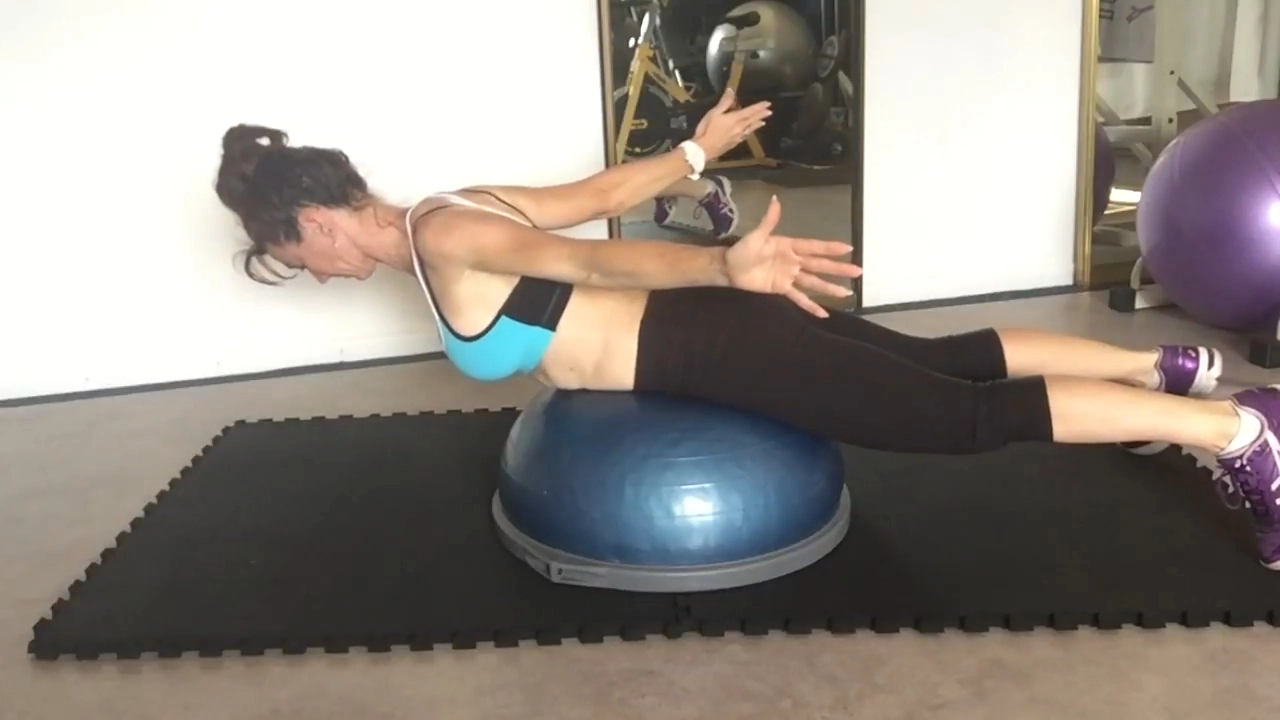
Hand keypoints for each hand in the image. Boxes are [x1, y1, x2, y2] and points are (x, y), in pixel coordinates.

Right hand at [691, 88, 771, 159]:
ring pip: (751, 129)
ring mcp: (738, 137)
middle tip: (770, 111)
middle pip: (752, 120)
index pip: (750, 111)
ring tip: (763, 121)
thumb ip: (724, 102)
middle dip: (761, 115)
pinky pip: (746, 136)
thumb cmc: (707, 130)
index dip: (759, 107)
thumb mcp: (714, 113)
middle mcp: (739, 128)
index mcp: (735, 119)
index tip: (768, 103)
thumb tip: (731, 90)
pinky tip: (750, 132)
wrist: (703, 150)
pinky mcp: (734, 143)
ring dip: (757, 124)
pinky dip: (750, 132)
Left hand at [723, 196, 861, 316]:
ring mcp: (789, 276)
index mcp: (789, 246)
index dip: (830, 248)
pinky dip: (811, 306)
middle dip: (838, 269)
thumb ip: (769, 221)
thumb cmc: (742, 250)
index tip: (848, 248)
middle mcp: (794, 261)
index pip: (814, 247)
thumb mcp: (756, 235)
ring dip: (830, 288)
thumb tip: (775, 200)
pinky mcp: (782, 289)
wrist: (729, 269)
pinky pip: (799, 298)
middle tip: (858, 271)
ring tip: (847, 293)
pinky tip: (823, 313)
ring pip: (814, 282)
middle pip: (820, 265)